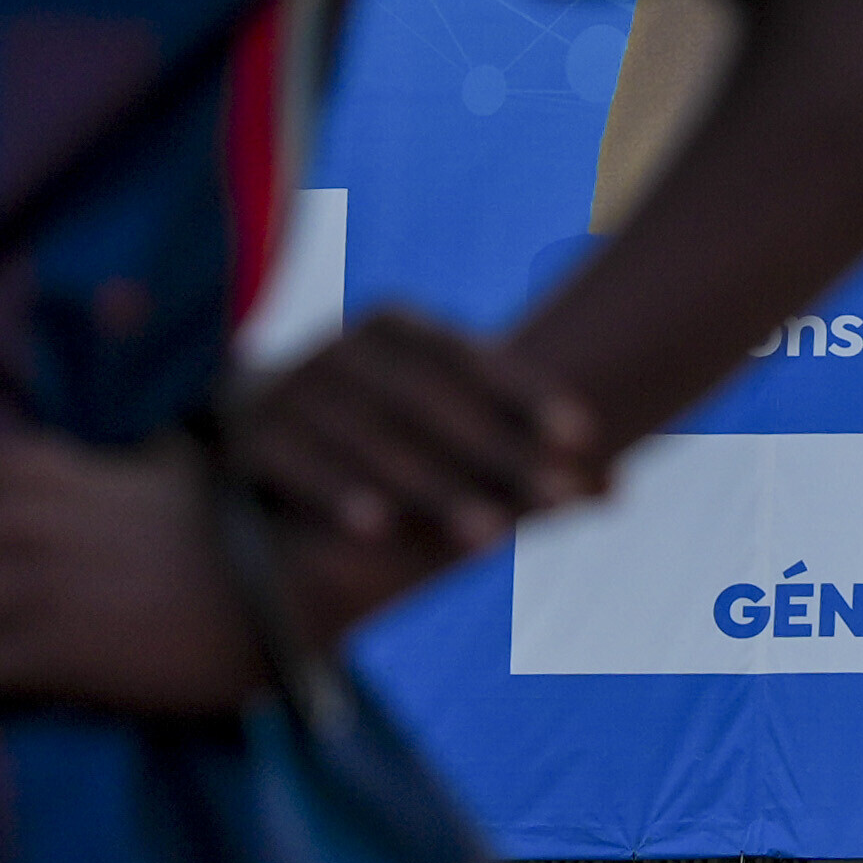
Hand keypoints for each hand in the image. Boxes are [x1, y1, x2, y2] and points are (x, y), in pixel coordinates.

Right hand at [224, 308, 597, 585]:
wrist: (243, 436)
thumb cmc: (370, 436)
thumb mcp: (430, 423)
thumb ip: (506, 443)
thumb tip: (619, 489)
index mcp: (391, 327)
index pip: (467, 355)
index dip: (525, 391)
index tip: (583, 434)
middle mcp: (340, 348)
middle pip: (430, 402)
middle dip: (498, 454)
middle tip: (558, 501)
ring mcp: (289, 390)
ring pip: (371, 439)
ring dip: (433, 488)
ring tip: (491, 536)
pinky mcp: (246, 439)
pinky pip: (295, 464)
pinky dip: (336, 493)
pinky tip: (379, 529)